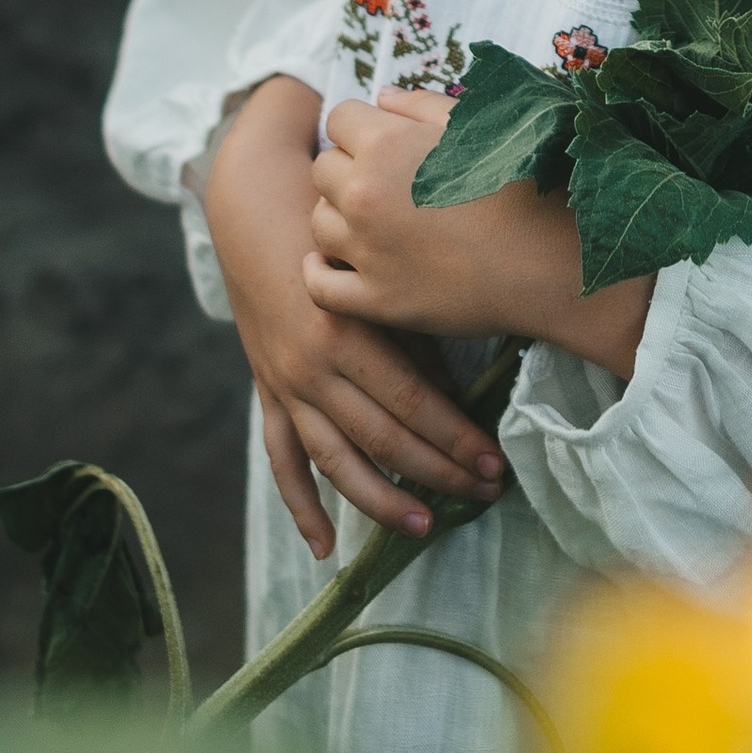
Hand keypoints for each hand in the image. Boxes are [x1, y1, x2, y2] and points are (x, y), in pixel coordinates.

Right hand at [203, 75, 506, 559]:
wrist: (255, 206)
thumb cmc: (333, 228)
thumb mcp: (377, 272)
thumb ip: (411, 333)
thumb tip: (456, 397)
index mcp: (345, 330)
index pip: (412, 404)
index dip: (457, 440)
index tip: (495, 464)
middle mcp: (311, 366)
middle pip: (382, 439)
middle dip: (437, 471)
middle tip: (484, 493)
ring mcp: (285, 383)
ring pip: (335, 460)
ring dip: (381, 500)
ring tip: (425, 527)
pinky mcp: (267, 389)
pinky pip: (282, 457)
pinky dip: (301, 504)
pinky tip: (326, 546)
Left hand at [308, 88, 654, 377]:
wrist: (552, 262)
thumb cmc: (524, 184)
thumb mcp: (478, 126)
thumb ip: (420, 105)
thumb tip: (380, 98)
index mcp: (385, 143)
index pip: (339, 119)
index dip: (362, 127)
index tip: (385, 143)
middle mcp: (364, 194)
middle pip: (323, 169)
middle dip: (349, 170)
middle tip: (388, 185)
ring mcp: (366, 250)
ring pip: (318, 222)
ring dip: (340, 218)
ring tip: (378, 224)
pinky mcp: (375, 300)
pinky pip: (318, 283)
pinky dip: (321, 271)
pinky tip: (342, 263)